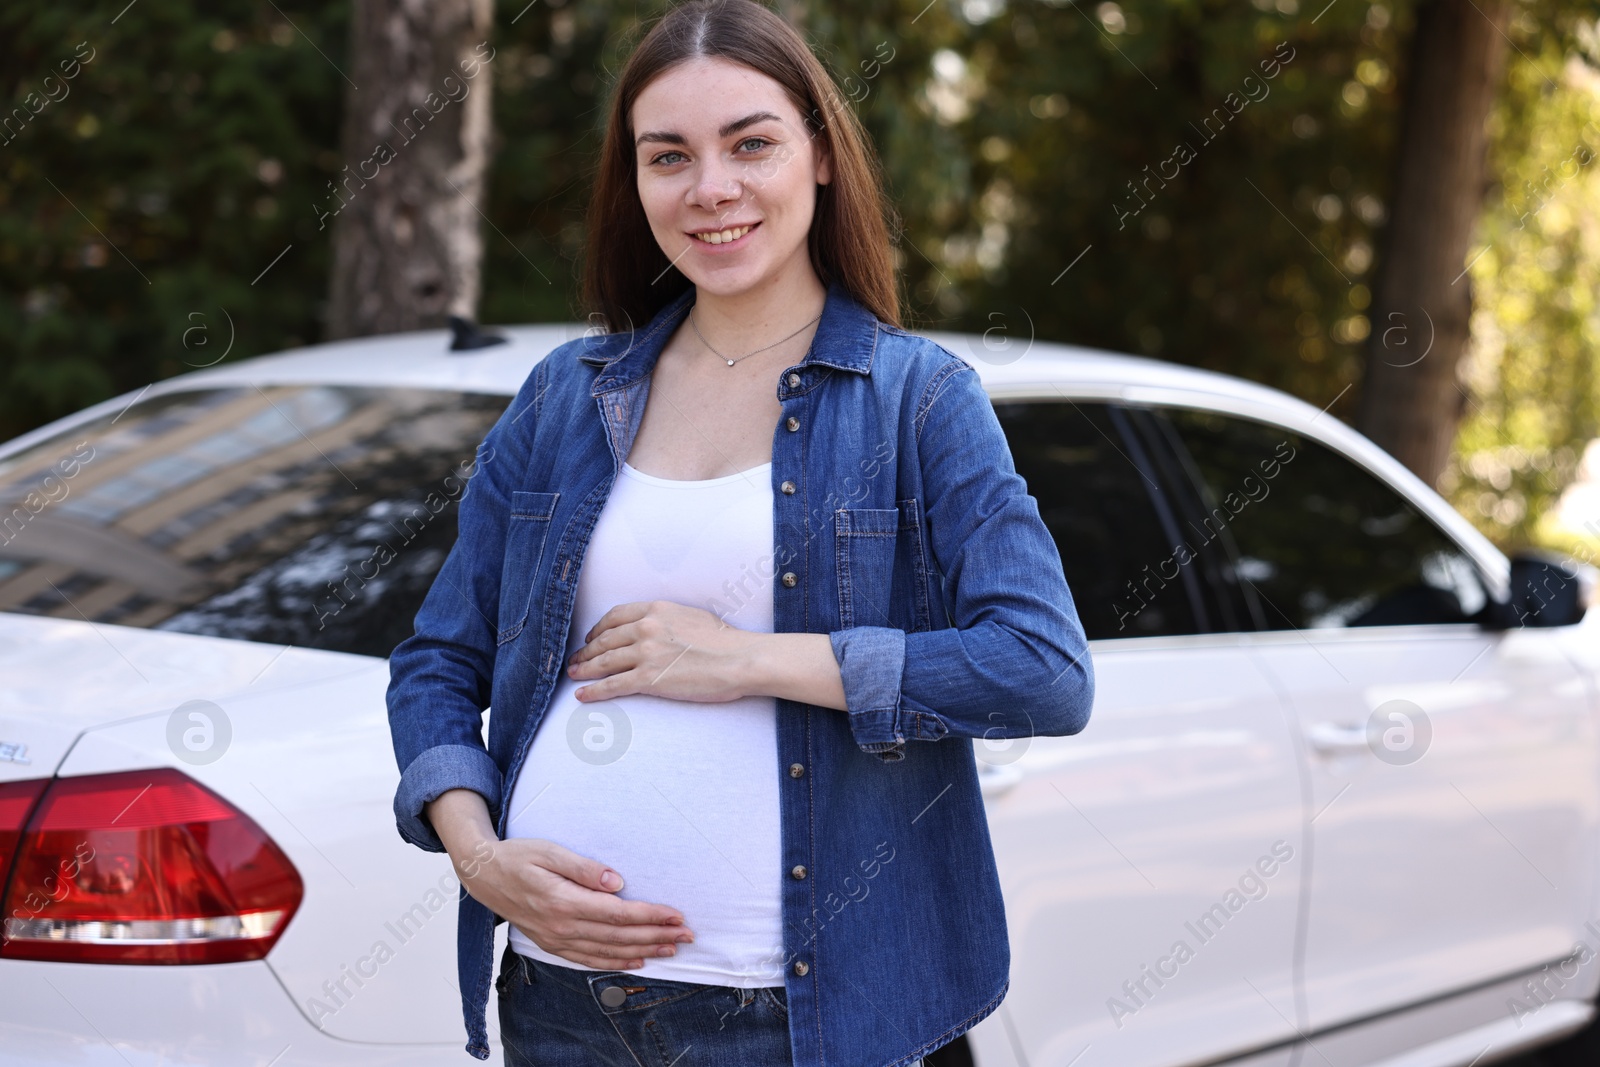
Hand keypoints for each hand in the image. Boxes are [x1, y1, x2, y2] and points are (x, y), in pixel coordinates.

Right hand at [426, 789, 693, 969]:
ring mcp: (555, 939)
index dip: (650, 917)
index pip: (618, 914)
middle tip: (687, 934)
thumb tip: (617, 882)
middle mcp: (560, 926)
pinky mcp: (552, 943)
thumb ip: (584, 868)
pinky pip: (588, 959)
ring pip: (607, 951)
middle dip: (656, 936)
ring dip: (642, 951)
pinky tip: (635, 961)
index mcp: (563, 901)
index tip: (677, 916)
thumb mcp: (550, 852)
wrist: (483, 875)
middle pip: (618, 937)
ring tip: (671, 948)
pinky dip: (614, 962)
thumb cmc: (519, 856)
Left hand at [566, 600, 753, 703]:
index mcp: (656, 610)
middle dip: (586, 652)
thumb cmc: (723, 641)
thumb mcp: (690, 616)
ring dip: (584, 669)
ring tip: (574, 675)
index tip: (591, 638)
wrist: (738, 659)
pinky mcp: (648, 678)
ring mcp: (645, 653)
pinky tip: (583, 695)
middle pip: (605, 640)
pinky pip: (613, 685)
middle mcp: (645, 628)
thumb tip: (654, 627)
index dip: (598, 629)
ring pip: (604, 661)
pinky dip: (594, 691)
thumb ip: (666, 619)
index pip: (615, 617)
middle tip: (576, 660)